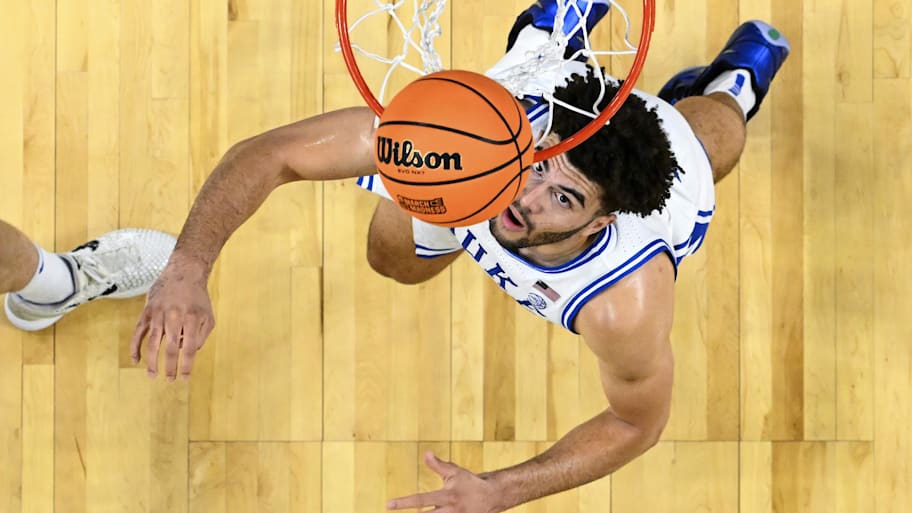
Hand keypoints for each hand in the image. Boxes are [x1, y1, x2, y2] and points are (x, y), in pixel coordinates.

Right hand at [131, 254, 213, 380]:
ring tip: (153, 375)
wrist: (183, 273)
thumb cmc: (198, 298)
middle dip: (170, 367)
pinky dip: (135, 347)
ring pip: (153, 342)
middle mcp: (174, 317)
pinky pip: (138, 332)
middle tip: (170, 380)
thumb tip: (189, 353)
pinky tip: (136, 360)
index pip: (190, 348)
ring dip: (152, 362)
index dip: (186, 365)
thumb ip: (202, 336)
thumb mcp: (208, 316)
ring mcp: (159, 314)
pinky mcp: (147, 312)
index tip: (184, 378)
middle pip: (171, 348)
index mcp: (192, 319)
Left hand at [387, 452, 504, 512]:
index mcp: (446, 496)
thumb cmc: (470, 483)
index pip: (420, 500)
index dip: (403, 503)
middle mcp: (449, 511)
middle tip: (390, 511)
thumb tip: (425, 453)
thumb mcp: (454, 472)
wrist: (493, 496)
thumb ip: (438, 465)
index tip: (388, 504)